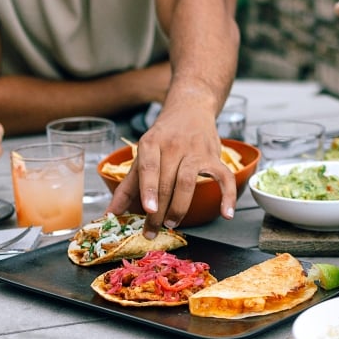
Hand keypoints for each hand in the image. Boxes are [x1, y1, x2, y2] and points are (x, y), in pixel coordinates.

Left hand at [107, 104, 236, 232]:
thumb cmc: (164, 135)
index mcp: (152, 143)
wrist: (190, 109)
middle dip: (160, 210)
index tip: (149, 209)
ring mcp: (196, 151)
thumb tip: (110, 213)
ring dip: (180, 207)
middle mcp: (174, 145)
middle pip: (167, 181)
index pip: (149, 167)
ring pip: (189, 181)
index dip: (149, 189)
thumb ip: (129, 184)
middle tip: (152, 230)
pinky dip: (227, 196)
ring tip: (172, 223)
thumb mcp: (143, 153)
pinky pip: (225, 177)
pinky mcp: (215, 157)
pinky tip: (226, 214)